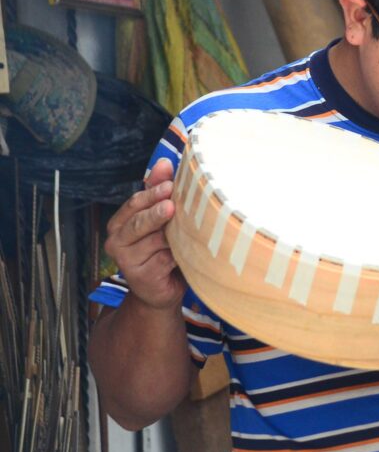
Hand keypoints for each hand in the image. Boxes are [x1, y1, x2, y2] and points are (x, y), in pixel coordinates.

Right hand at [103, 159, 184, 310]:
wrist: (161, 289)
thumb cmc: (163, 249)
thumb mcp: (162, 218)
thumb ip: (159, 191)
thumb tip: (164, 162)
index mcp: (120, 222)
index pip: (134, 204)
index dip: (152, 194)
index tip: (170, 185)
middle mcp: (117, 240)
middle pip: (139, 221)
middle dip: (157, 213)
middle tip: (172, 205)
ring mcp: (127, 260)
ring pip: (154, 240)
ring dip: (173, 235)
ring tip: (188, 229)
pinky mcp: (141, 276)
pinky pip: (163, 259)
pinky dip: (177, 254)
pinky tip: (187, 252)